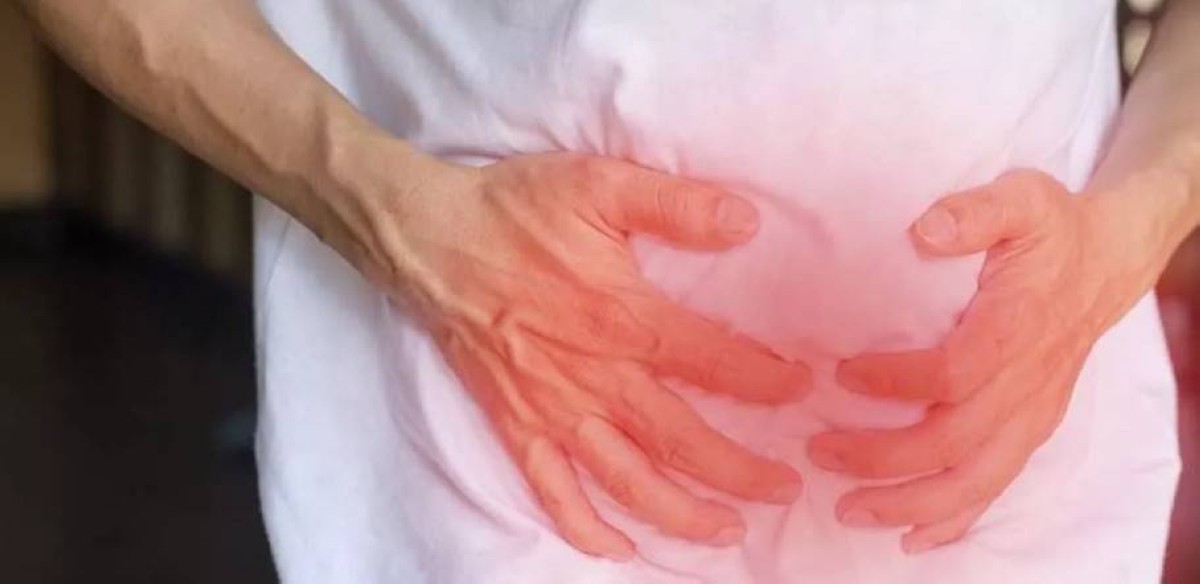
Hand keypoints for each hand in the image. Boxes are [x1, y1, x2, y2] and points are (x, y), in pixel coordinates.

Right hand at [367, 152, 810, 558]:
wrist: (429, 240)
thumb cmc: (515, 210)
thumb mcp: (600, 183)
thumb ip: (676, 205)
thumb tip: (747, 221)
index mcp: (620, 317)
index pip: (712, 361)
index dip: (764, 381)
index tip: (802, 390)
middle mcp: (592, 376)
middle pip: (679, 440)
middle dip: (739, 472)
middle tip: (786, 490)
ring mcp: (551, 409)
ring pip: (625, 479)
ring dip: (678, 514)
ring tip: (726, 532)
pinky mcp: (514, 424)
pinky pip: (550, 490)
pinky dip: (584, 527)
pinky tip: (619, 547)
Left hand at [807, 169, 1161, 553]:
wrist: (1108, 262)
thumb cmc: (1053, 231)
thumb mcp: (1021, 198)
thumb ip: (974, 211)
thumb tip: (925, 230)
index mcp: (1015, 330)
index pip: (953, 374)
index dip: (895, 383)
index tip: (841, 373)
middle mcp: (1025, 385)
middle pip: (953, 443)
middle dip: (881, 458)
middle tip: (819, 451)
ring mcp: (1030, 415)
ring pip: (973, 481)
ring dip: (909, 503)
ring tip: (848, 509)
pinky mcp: (1029, 429)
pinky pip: (994, 487)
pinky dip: (953, 520)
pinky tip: (912, 536)